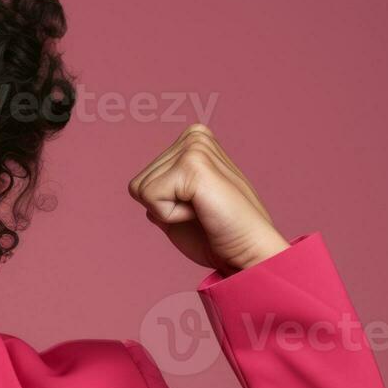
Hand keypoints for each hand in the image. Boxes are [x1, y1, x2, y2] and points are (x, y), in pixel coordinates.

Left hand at [127, 124, 287, 275]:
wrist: (249, 250)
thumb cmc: (218, 235)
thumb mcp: (178, 209)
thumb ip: (160, 194)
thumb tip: (138, 187)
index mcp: (192, 142)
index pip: (142, 181)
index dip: (162, 206)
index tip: (196, 209)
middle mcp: (194, 137)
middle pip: (137, 184)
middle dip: (163, 207)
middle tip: (200, 212)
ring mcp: (195, 147)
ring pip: (141, 189)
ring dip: (168, 211)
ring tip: (203, 210)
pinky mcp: (193, 163)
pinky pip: (150, 196)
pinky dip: (170, 214)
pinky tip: (201, 211)